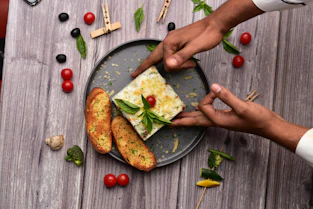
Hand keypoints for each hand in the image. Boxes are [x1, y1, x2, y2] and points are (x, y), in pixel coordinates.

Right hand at [131, 0, 263, 77]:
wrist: (215, 25)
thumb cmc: (207, 35)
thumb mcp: (195, 47)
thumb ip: (181, 57)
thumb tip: (168, 65)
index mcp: (170, 42)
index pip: (167, 62)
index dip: (178, 67)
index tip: (191, 64)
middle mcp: (168, 41)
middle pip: (154, 56)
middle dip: (145, 65)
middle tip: (134, 73)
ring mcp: (172, 41)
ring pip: (162, 55)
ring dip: (165, 63)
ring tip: (181, 65)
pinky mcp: (177, 42)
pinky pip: (168, 53)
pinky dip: (169, 59)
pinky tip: (172, 62)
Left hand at [173, 84, 308, 150]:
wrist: (268, 126)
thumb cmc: (257, 118)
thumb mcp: (242, 107)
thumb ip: (227, 97)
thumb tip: (213, 87)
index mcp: (218, 120)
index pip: (203, 107)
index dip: (208, 96)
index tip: (217, 91)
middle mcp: (216, 122)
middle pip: (194, 121)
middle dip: (181, 121)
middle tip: (167, 123)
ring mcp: (220, 120)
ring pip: (200, 119)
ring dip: (188, 118)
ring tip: (178, 119)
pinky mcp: (225, 117)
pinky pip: (207, 116)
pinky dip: (199, 114)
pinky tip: (198, 112)